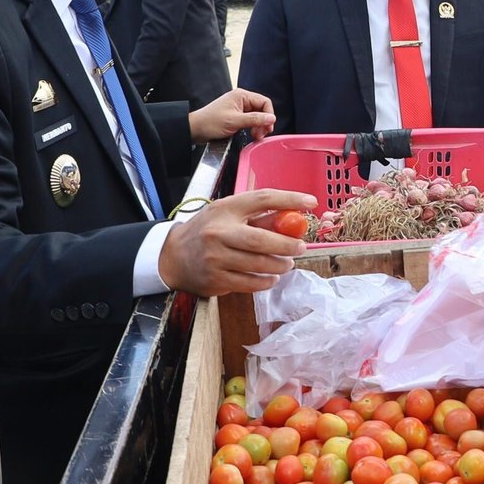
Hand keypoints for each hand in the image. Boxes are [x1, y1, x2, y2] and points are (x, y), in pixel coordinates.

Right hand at [159, 187, 312, 295]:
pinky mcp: (215, 280)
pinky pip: (249, 283)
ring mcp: (215, 259)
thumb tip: (294, 217)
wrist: (172, 257)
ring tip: (287, 263)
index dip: (289, 199)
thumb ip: (257, 216)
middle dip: (287, 245)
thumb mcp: (227, 214)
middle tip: (300, 247)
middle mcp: (218, 233)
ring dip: (279, 265)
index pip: (261, 199)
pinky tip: (271, 277)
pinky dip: (265, 281)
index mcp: (225, 210)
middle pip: (261, 239)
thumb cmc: (207, 231)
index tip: (311, 202)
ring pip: (258, 265)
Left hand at [190, 87, 275, 142]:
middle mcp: (241, 100)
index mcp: (242, 96)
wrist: (195, 129)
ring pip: (257, 116)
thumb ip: (254, 119)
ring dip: (259, 127)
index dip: (269, 115)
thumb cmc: (210, 122)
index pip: (264, 102)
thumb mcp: (234, 121)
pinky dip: (253, 128)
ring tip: (256, 136)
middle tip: (261, 135)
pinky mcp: (237, 116)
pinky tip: (251, 134)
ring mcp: (239, 108)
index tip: (268, 127)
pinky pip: (250, 120)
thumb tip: (271, 118)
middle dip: (263, 122)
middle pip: (262, 110)